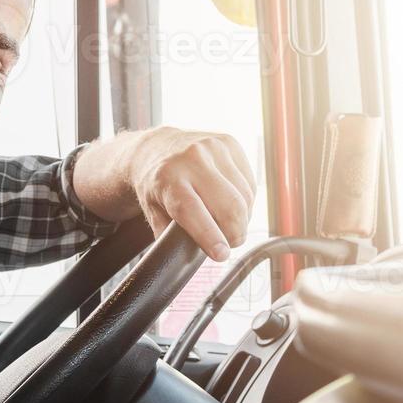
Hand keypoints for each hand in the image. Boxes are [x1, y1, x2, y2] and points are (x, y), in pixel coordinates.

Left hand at [75, 126, 255, 260]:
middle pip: (229, 205)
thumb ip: (168, 235)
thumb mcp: (152, 211)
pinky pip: (249, 182)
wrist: (155, 147)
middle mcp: (192, 159)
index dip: (210, 236)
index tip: (221, 255)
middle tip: (231, 243)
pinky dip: (246, 200)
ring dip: (243, 218)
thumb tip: (185, 259)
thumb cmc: (155, 184)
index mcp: (168, 178)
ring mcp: (213, 147)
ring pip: (245, 196)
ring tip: (229, 223)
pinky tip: (232, 203)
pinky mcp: (230, 143)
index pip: (192, 211)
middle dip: (235, 233)